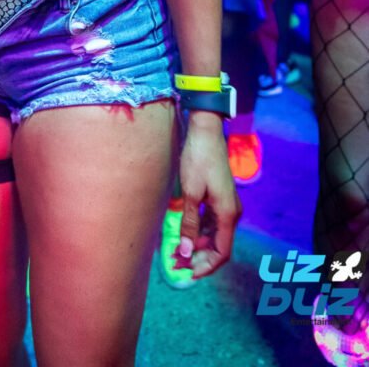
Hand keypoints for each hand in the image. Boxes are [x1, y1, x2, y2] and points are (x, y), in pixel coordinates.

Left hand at [177, 114, 241, 278]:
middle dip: (198, 258)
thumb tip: (184, 251)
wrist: (205, 133)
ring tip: (175, 251)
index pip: (221, 252)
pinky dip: (198, 232)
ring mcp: (227, 205)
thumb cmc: (198, 160)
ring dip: (196, 245)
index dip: (206, 266)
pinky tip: (182, 234)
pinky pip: (211, 223)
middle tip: (176, 263)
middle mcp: (232, 213)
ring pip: (214, 235)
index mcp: (228, 214)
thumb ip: (188, 223)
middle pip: (218, 246)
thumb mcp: (190, 193)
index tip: (188, 274)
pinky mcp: (219, 198)